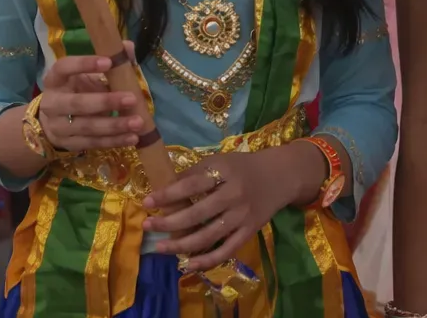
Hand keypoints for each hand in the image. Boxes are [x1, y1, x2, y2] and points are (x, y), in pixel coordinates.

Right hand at [37, 46, 143, 152]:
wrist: (52, 122)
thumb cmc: (76, 91)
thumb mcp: (86, 74)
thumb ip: (108, 61)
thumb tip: (128, 47)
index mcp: (55, 79)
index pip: (64, 67)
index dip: (84, 64)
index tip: (108, 62)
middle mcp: (53, 103)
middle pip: (77, 104)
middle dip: (105, 102)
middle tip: (132, 98)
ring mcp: (58, 126)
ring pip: (87, 127)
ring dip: (114, 125)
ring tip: (138, 122)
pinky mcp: (69, 144)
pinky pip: (93, 143)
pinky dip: (114, 141)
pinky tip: (133, 138)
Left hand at [142, 141, 321, 271]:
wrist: (280, 176)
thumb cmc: (243, 167)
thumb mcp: (219, 162)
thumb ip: (194, 174)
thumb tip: (164, 191)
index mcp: (225, 171)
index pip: (192, 184)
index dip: (168, 194)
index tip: (147, 201)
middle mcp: (234, 194)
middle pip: (197, 213)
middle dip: (169, 222)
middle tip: (148, 225)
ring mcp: (243, 215)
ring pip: (208, 235)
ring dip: (181, 244)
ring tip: (160, 247)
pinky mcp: (249, 231)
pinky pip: (226, 250)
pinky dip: (206, 260)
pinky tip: (187, 264)